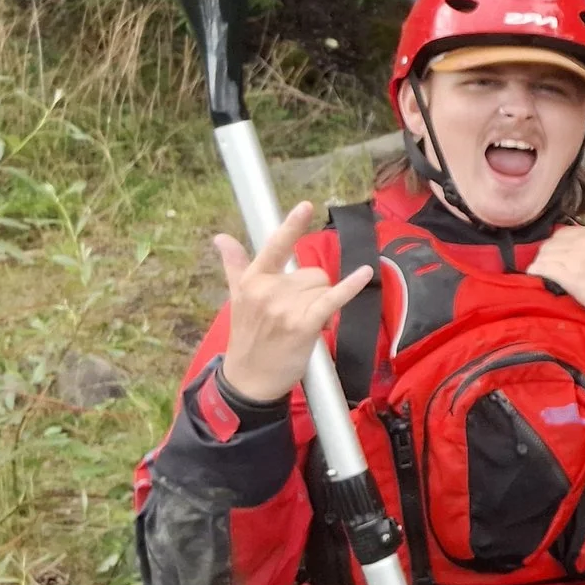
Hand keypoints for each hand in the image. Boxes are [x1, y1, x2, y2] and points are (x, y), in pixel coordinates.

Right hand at [216, 201, 372, 404]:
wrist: (250, 379)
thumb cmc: (248, 336)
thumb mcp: (237, 298)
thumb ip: (234, 265)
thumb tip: (221, 238)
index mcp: (253, 281)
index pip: (274, 247)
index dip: (291, 226)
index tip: (306, 205)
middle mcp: (268, 290)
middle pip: (313, 272)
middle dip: (312, 291)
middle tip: (294, 314)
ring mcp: (286, 308)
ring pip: (324, 286)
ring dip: (321, 303)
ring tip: (300, 323)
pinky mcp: (304, 324)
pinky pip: (333, 298)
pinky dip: (350, 286)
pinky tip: (364, 273)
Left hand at [527, 226, 584, 327]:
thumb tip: (582, 246)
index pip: (563, 233)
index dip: (557, 245)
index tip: (556, 256)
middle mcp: (584, 241)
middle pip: (551, 243)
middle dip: (546, 255)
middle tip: (547, 267)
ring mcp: (576, 258)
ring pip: (544, 255)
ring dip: (540, 264)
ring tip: (540, 273)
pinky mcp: (570, 277)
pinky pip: (543, 269)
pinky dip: (536, 272)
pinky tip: (535, 276)